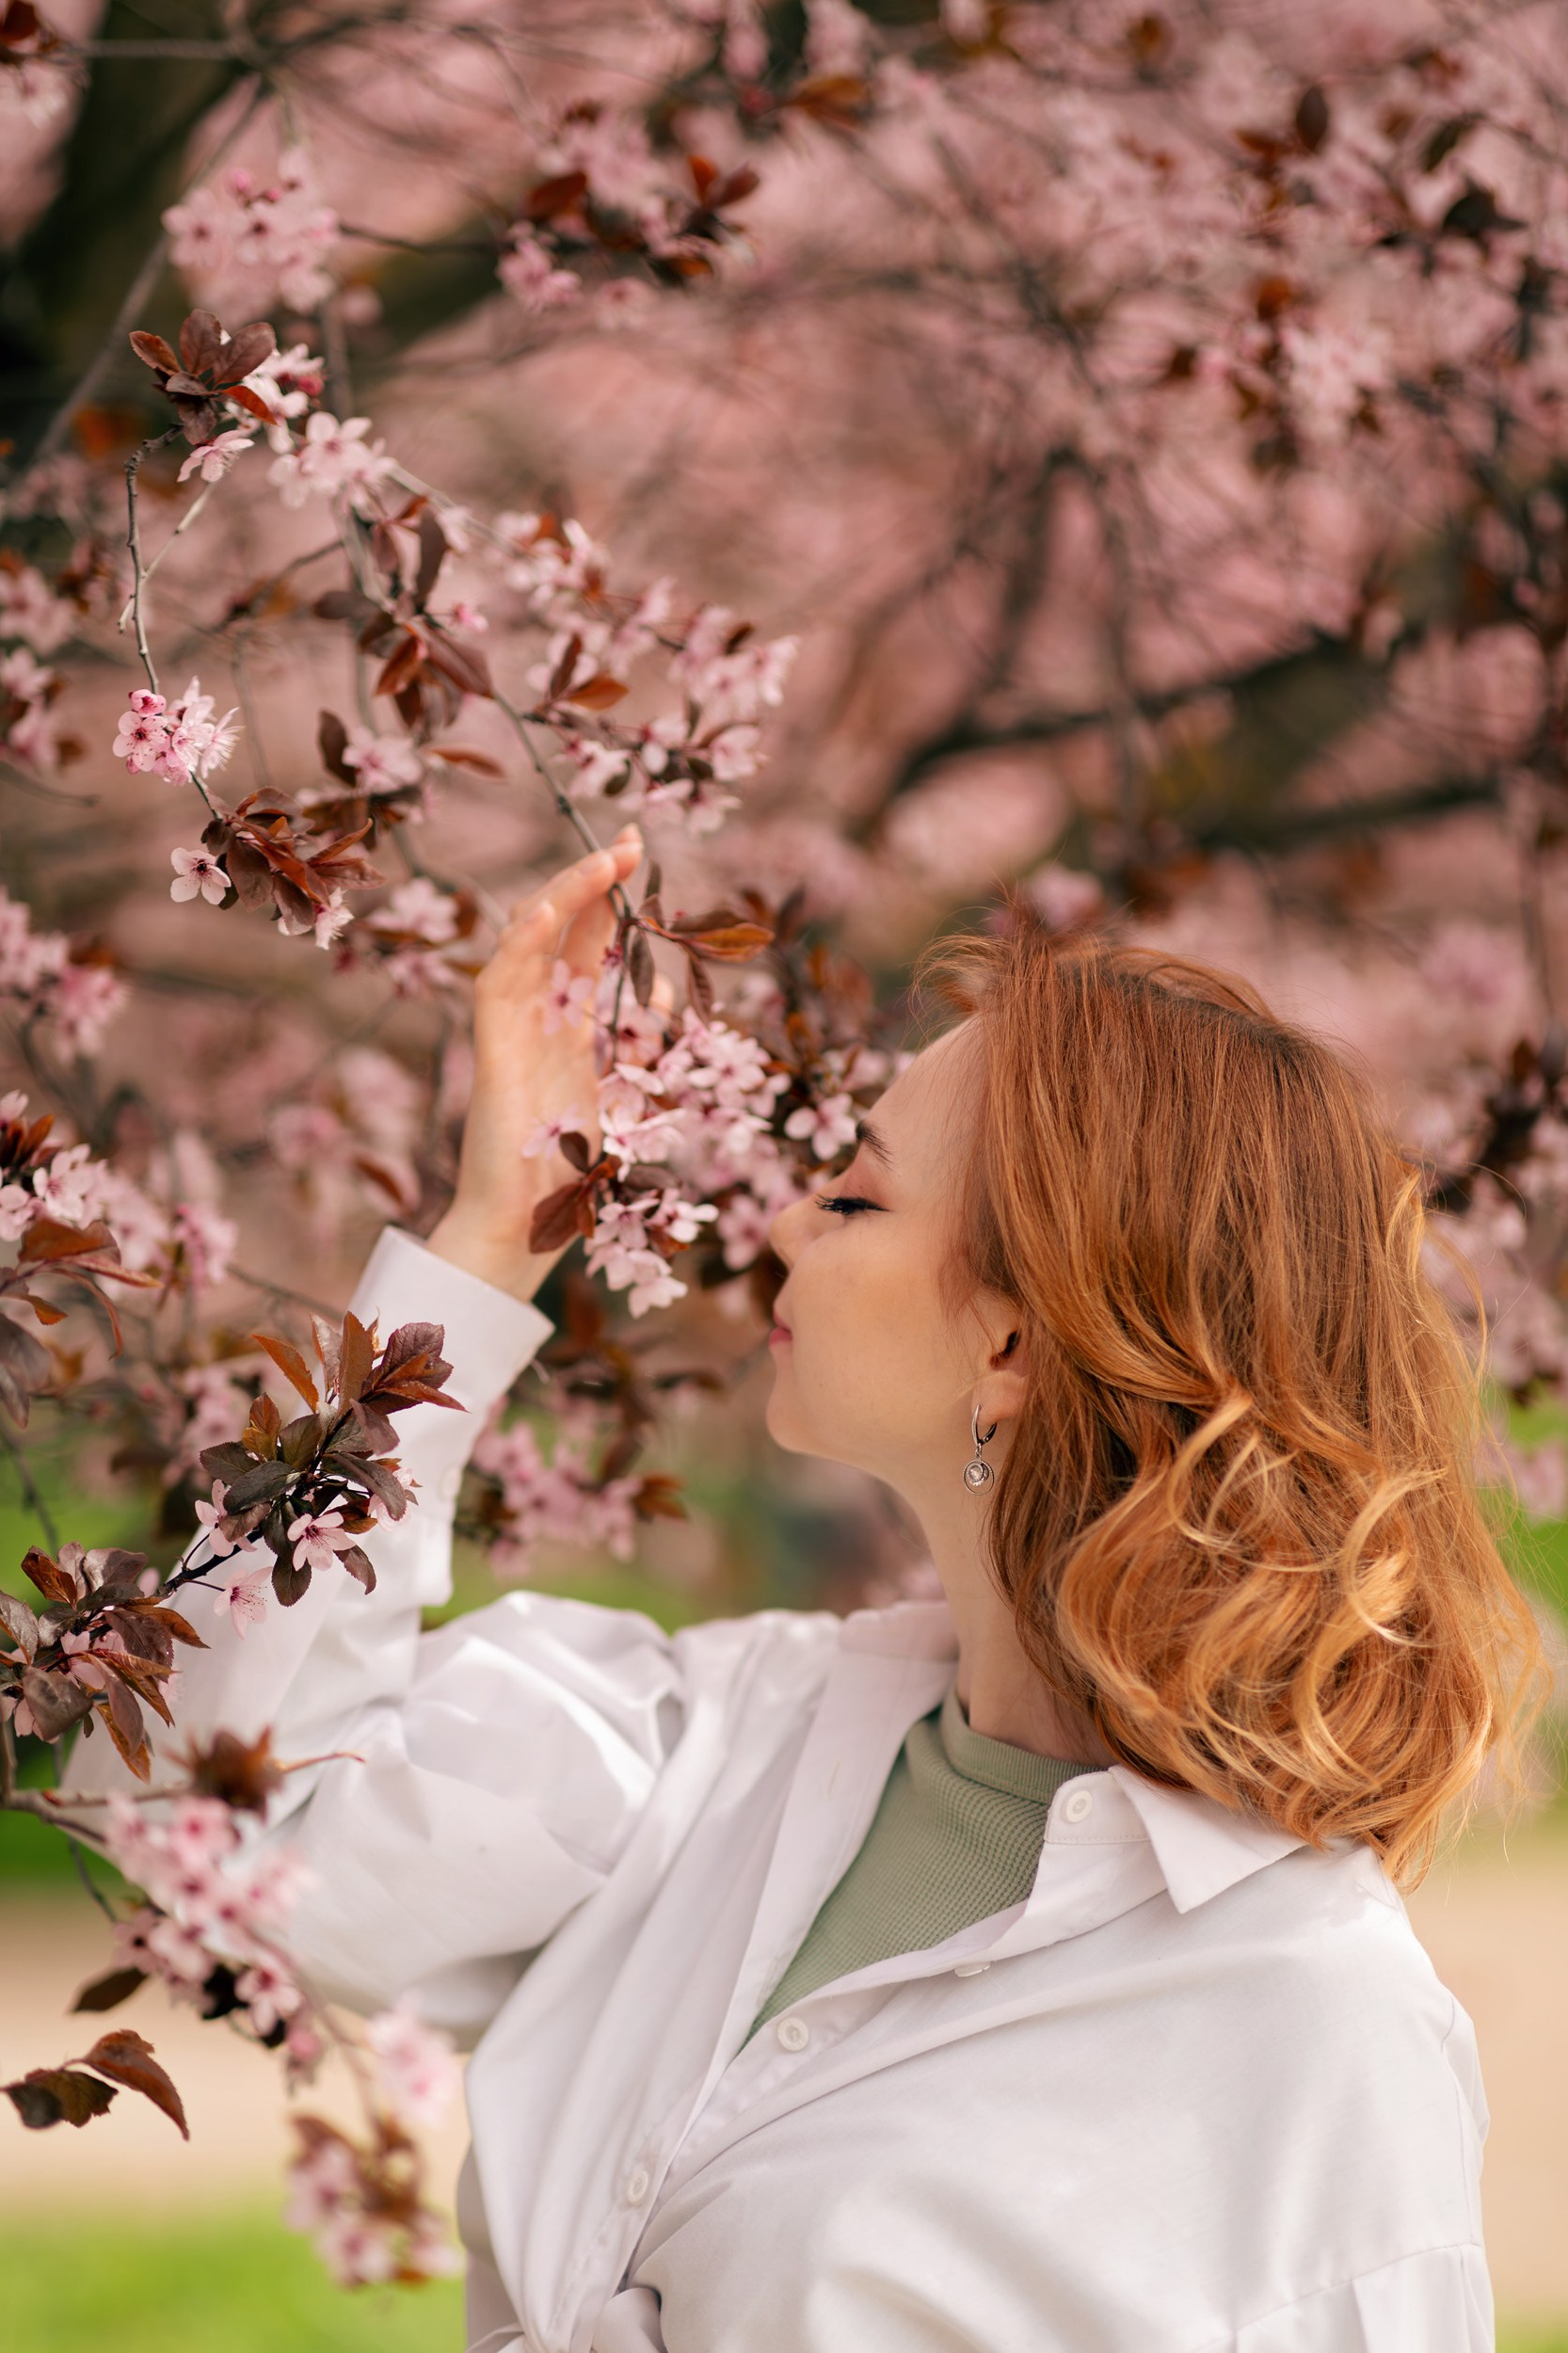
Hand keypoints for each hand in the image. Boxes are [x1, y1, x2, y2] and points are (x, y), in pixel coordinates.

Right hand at [426, 825, 642, 1300]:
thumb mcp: (626, 1090)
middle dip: (595, 879)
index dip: (611, 894)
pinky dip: (523, 941)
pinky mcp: (491, 1046)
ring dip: (566, 894)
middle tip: (631, 841)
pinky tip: (550, 909)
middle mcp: (539, 1012)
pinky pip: (500, 980)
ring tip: (604, 861)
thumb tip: (663, 1000)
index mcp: (571, 1020)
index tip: (640, 853)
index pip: (590, 938)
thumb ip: (640, 1044)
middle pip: (562, 925)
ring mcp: (511, 1024)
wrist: (527, 1219)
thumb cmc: (572, 1166)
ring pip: (528, 937)